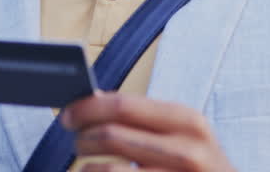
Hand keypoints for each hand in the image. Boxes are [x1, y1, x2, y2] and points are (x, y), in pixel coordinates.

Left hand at [62, 92, 234, 171]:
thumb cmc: (200, 167)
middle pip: (111, 136)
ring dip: (86, 169)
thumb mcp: (186, 136)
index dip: (88, 108)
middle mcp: (186, 150)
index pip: (123, 106)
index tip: (68, 114)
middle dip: (83, 139)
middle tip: (77, 142)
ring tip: (87, 168)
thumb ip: (146, 120)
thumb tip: (92, 103)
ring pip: (108, 171)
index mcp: (187, 121)